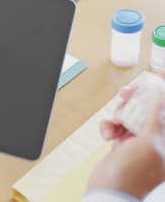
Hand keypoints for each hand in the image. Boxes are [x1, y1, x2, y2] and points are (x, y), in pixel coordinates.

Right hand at [87, 72, 164, 198]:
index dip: (162, 92)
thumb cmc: (132, 174)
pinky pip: (117, 126)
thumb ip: (156, 120)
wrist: (108, 190)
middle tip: (126, 93)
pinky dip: (109, 127)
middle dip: (136, 100)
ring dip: (119, 114)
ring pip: (130, 114)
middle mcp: (156, 138)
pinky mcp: (122, 143)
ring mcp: (139, 140)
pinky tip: (107, 134)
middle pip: (148, 108)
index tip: (157, 75)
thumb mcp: (148, 144)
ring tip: (113, 122)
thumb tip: (162, 99)